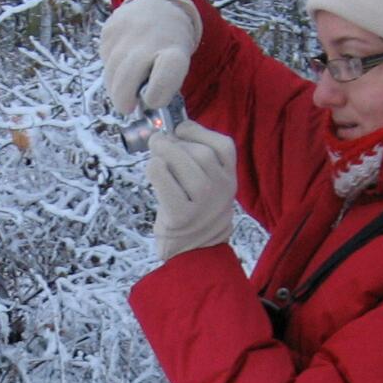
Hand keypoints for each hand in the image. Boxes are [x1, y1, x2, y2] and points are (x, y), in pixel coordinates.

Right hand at [100, 0, 201, 115]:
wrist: (158, 6)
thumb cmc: (168, 46)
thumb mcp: (178, 65)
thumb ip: (164, 87)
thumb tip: (142, 109)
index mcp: (174, 52)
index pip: (164, 80)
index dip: (156, 97)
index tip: (152, 101)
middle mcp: (149, 41)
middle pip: (126, 83)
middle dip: (124, 102)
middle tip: (129, 106)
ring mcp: (126, 34)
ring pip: (111, 75)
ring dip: (116, 87)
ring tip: (127, 84)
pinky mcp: (109, 31)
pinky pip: (105, 61)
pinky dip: (111, 69)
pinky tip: (122, 62)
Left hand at [149, 121, 236, 262]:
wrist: (195, 253)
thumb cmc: (195, 211)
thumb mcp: (209, 185)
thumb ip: (197, 159)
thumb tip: (169, 133)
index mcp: (230, 179)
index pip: (224, 146)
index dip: (198, 131)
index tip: (179, 130)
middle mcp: (222, 190)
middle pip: (201, 152)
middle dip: (174, 142)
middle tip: (158, 142)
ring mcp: (203, 204)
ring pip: (186, 163)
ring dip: (164, 152)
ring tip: (154, 153)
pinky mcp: (181, 215)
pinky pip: (166, 181)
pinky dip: (155, 168)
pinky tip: (153, 169)